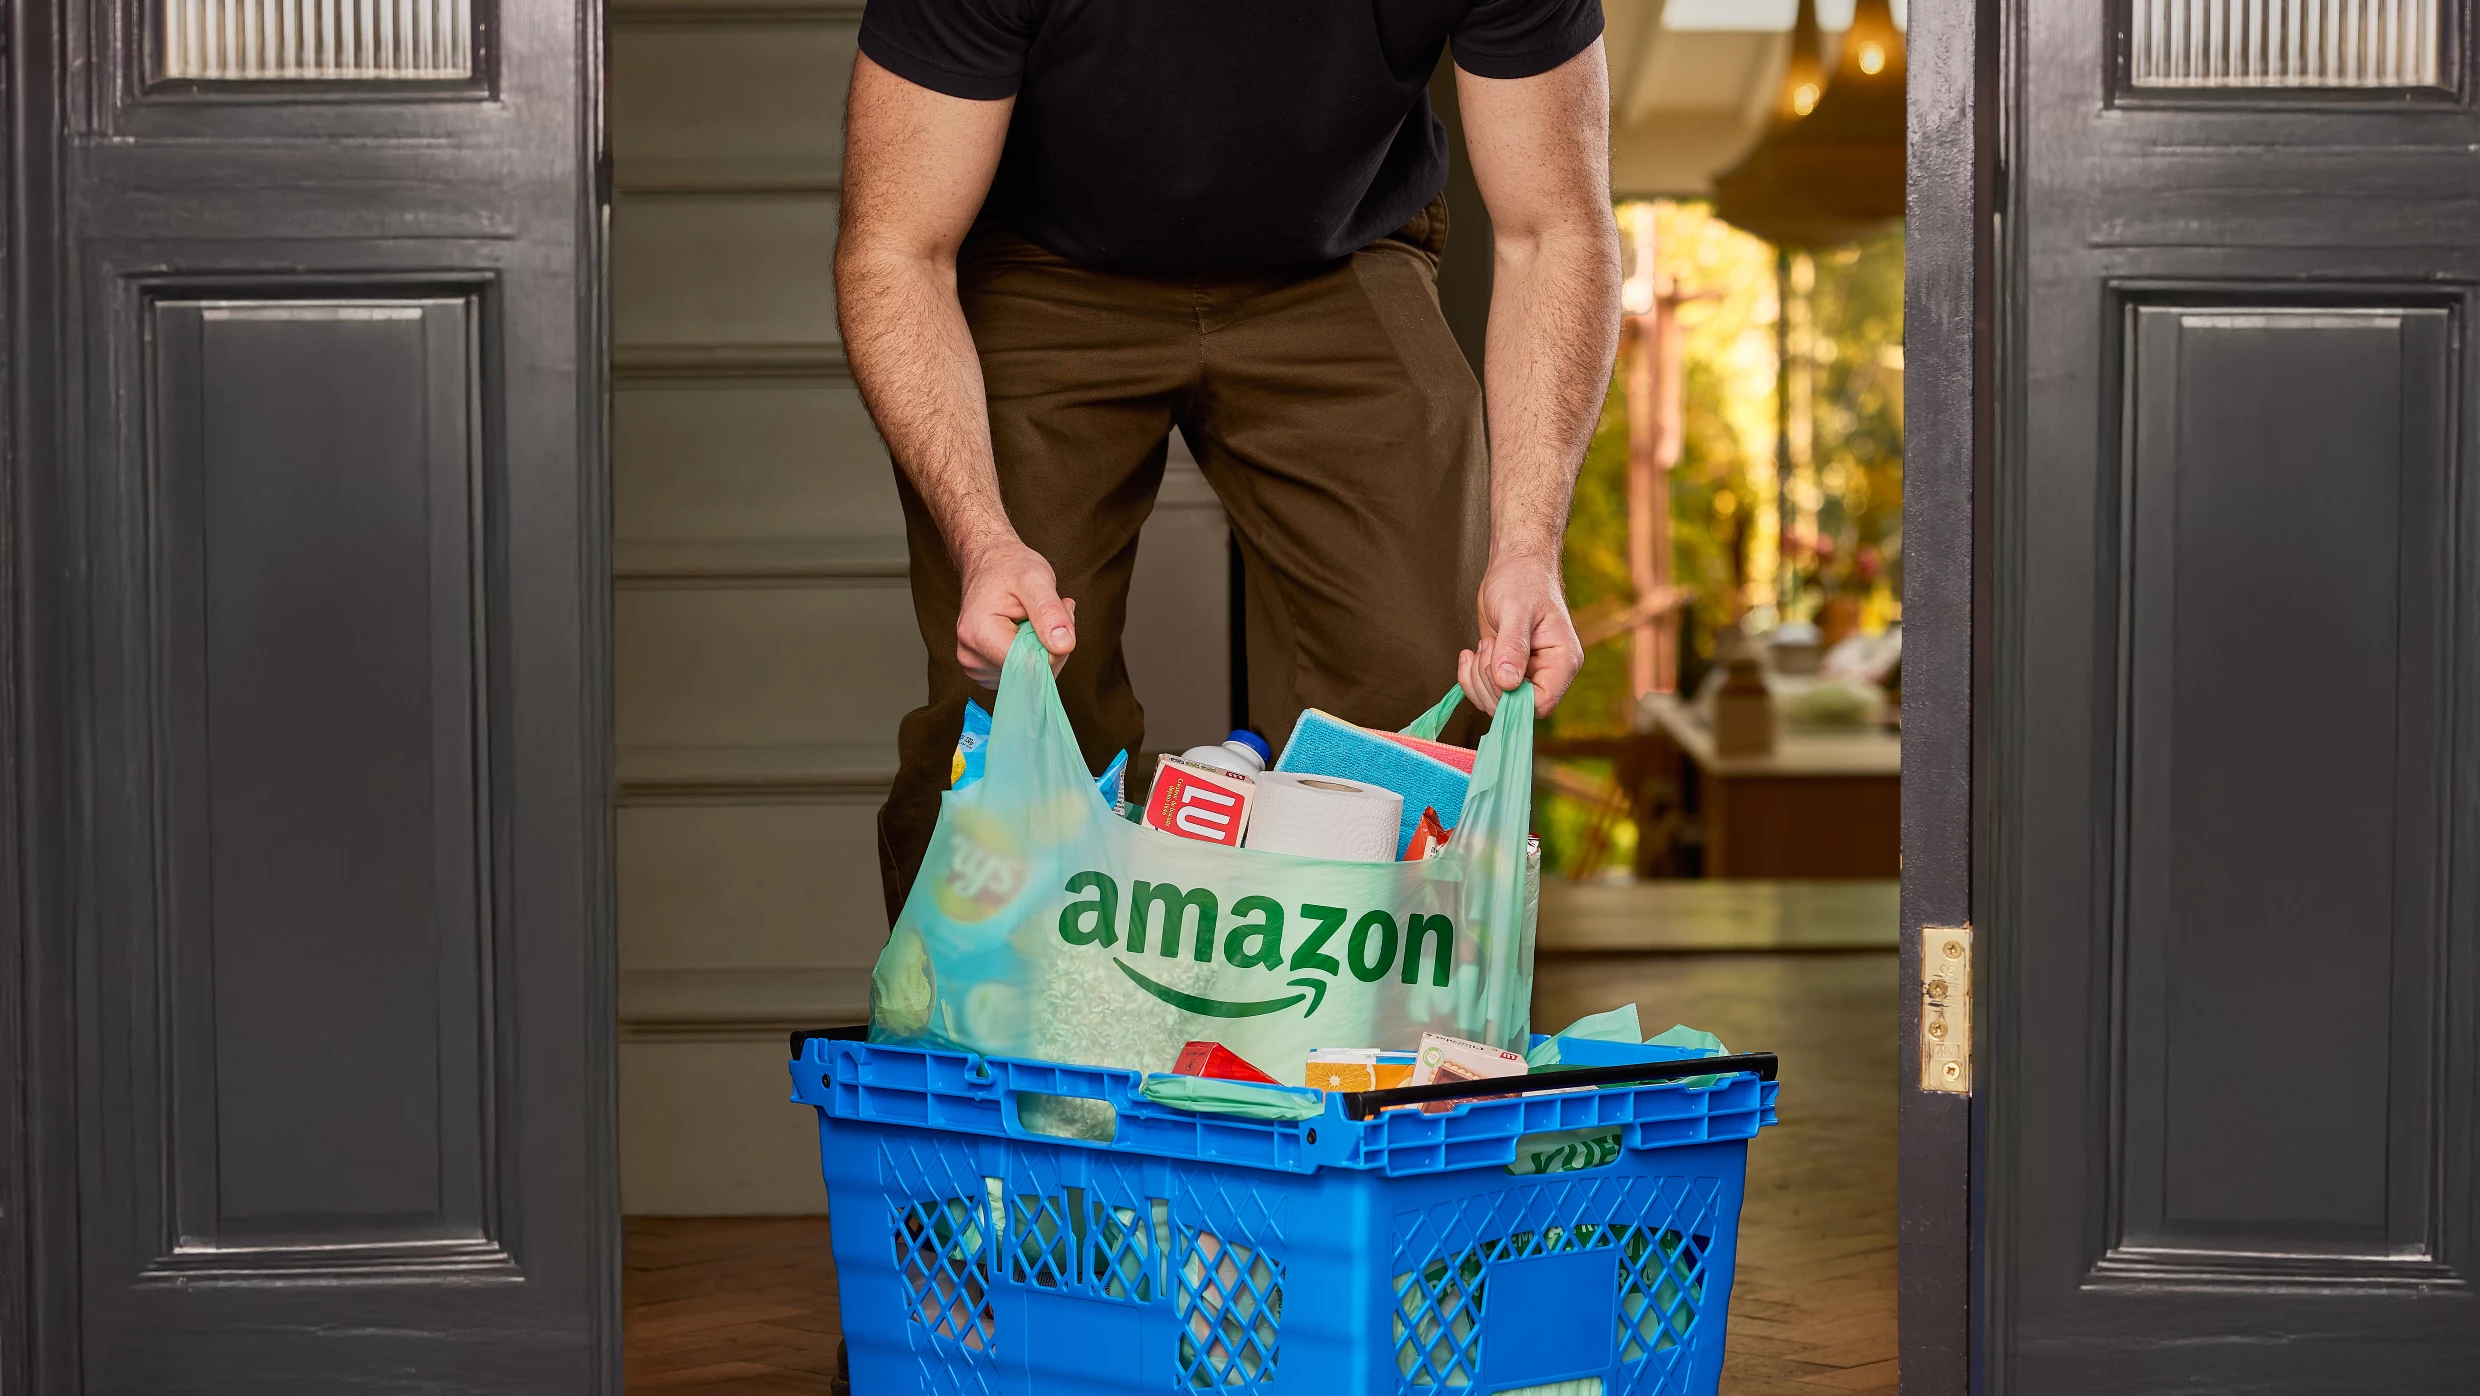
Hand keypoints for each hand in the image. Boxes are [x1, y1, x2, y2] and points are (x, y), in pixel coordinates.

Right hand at [956, 536, 1075, 686]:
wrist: (989, 564)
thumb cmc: (1008, 567)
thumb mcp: (1035, 579)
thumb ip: (1049, 612)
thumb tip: (1063, 645)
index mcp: (979, 635)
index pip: (1031, 665)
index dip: (1055, 646)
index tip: (1059, 614)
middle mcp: (971, 656)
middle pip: (1031, 673)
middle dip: (1052, 646)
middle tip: (1051, 613)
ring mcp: (975, 666)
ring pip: (1030, 675)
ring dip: (1043, 649)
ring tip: (1035, 618)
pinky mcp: (984, 670)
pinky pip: (1021, 674)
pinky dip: (1032, 654)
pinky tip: (1027, 631)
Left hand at [1459, 553, 1581, 717]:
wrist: (1515, 564)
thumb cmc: (1523, 578)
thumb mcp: (1516, 610)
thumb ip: (1512, 647)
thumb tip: (1507, 682)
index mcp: (1562, 661)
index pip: (1541, 703)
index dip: (1512, 698)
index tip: (1495, 671)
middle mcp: (1548, 672)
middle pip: (1515, 707)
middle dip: (1489, 683)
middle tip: (1486, 647)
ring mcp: (1527, 673)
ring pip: (1497, 702)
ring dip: (1477, 679)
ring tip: (1482, 645)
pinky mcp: (1507, 669)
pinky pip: (1486, 689)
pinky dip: (1470, 677)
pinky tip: (1469, 654)